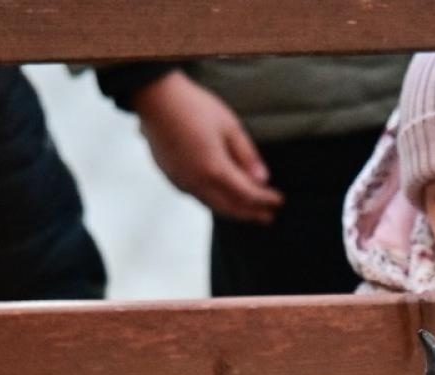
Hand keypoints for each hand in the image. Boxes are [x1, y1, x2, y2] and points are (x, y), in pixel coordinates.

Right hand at [131, 71, 283, 223]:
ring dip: (232, 210)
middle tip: (267, 217)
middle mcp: (197, 182)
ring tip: (248, 212)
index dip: (265, 199)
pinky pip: (197, 196)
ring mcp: (181, 181)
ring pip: (212, 204)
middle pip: (229, 207)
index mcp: (214, 169)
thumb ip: (247, 155)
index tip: (279, 201)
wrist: (155, 98)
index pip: (247, 194)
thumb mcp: (229, 126)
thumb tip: (262, 179)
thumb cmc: (195, 106)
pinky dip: (214, 201)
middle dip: (250, 213)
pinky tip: (221, 198)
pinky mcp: (171, 176)